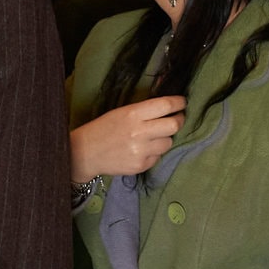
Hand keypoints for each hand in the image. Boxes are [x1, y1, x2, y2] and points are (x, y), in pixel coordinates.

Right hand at [70, 97, 186, 184]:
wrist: (86, 153)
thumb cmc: (104, 128)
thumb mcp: (122, 112)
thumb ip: (144, 110)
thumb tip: (169, 105)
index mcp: (133, 114)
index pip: (165, 105)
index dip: (178, 103)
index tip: (182, 103)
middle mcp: (139, 132)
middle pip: (174, 125)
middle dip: (178, 120)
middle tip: (176, 119)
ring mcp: (141, 151)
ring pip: (168, 142)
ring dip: (165, 138)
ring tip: (153, 137)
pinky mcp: (141, 166)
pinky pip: (158, 156)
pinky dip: (154, 152)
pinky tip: (142, 150)